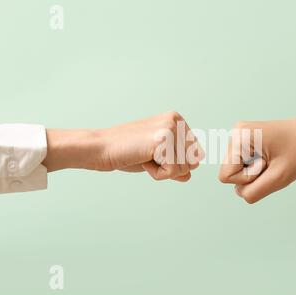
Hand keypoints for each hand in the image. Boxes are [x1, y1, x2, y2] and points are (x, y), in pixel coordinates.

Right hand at [43, 111, 203, 181]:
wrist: (100, 148)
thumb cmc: (126, 152)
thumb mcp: (157, 158)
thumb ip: (176, 164)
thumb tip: (189, 175)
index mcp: (177, 119)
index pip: (194, 154)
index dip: (173, 161)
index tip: (150, 152)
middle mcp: (176, 120)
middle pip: (192, 161)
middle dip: (169, 167)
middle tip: (145, 155)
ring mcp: (171, 129)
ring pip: (185, 168)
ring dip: (163, 171)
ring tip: (143, 156)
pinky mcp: (164, 141)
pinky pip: (173, 172)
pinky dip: (157, 174)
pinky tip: (142, 159)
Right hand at [218, 110, 295, 202]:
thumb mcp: (279, 178)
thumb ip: (254, 192)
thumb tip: (241, 194)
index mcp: (239, 138)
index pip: (225, 176)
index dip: (247, 179)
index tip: (267, 166)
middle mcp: (235, 133)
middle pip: (228, 173)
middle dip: (250, 176)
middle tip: (272, 163)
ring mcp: (240, 136)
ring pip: (235, 170)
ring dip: (254, 172)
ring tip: (273, 160)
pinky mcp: (246, 140)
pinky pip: (242, 165)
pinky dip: (256, 167)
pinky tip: (271, 158)